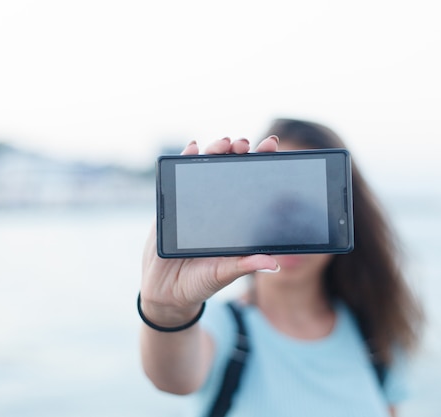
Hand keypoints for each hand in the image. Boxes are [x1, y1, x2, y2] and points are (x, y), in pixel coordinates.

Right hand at [140, 136, 280, 325]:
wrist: (166, 293)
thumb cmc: (201, 283)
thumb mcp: (225, 273)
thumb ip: (245, 266)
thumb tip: (274, 263)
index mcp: (236, 219)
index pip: (252, 185)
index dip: (262, 165)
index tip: (272, 146)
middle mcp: (218, 207)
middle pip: (229, 171)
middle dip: (237, 152)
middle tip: (243, 145)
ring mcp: (195, 203)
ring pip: (206, 169)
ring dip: (214, 151)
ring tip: (223, 143)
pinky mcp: (173, 206)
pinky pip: (179, 179)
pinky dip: (185, 160)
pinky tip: (192, 148)